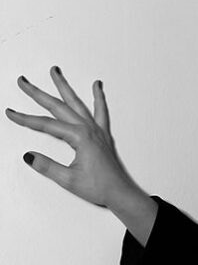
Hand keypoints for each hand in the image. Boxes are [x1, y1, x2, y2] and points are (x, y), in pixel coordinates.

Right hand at [6, 65, 142, 209]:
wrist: (120, 192)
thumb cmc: (98, 187)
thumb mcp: (67, 179)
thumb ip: (47, 166)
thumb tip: (29, 155)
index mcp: (79, 137)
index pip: (46, 125)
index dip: (25, 119)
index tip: (10, 112)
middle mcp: (89, 129)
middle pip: (58, 107)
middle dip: (39, 93)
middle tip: (23, 81)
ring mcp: (97, 130)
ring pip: (77, 103)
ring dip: (64, 87)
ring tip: (55, 71)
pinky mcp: (102, 134)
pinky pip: (100, 110)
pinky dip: (98, 96)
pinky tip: (96, 85)